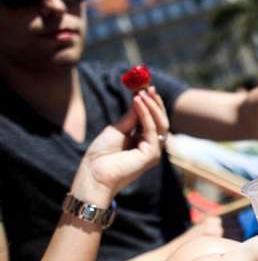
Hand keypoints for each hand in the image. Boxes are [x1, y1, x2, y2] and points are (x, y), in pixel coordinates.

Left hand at [70, 89, 168, 207]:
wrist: (94, 173)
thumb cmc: (101, 155)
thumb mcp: (116, 129)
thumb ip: (130, 117)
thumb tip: (139, 98)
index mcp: (143, 141)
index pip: (154, 120)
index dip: (152, 104)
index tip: (147, 88)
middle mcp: (152, 146)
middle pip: (161, 121)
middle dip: (156, 103)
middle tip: (149, 88)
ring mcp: (154, 151)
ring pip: (161, 124)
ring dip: (152, 106)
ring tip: (142, 93)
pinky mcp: (152, 155)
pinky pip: (152, 130)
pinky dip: (146, 114)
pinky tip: (138, 102)